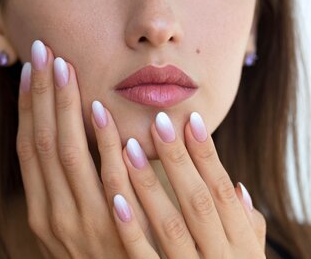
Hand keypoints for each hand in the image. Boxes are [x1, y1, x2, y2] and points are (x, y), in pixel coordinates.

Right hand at [16, 40, 156, 257]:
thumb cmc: (98, 250)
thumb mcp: (72, 222)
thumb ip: (69, 187)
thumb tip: (68, 138)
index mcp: (41, 209)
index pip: (29, 147)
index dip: (27, 107)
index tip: (31, 71)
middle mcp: (52, 213)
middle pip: (41, 141)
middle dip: (41, 95)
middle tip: (43, 53)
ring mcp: (81, 220)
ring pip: (66, 151)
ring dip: (64, 107)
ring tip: (65, 67)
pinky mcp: (114, 226)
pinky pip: (106, 175)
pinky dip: (102, 141)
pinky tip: (100, 109)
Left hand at [111, 112, 266, 257]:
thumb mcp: (247, 256)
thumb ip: (244, 224)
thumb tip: (238, 187)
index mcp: (240, 244)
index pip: (222, 190)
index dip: (207, 154)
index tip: (190, 119)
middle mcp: (218, 256)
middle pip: (196, 200)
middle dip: (177, 158)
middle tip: (158, 120)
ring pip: (167, 223)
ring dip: (147, 183)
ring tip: (128, 145)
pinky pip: (143, 257)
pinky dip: (131, 228)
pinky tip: (116, 197)